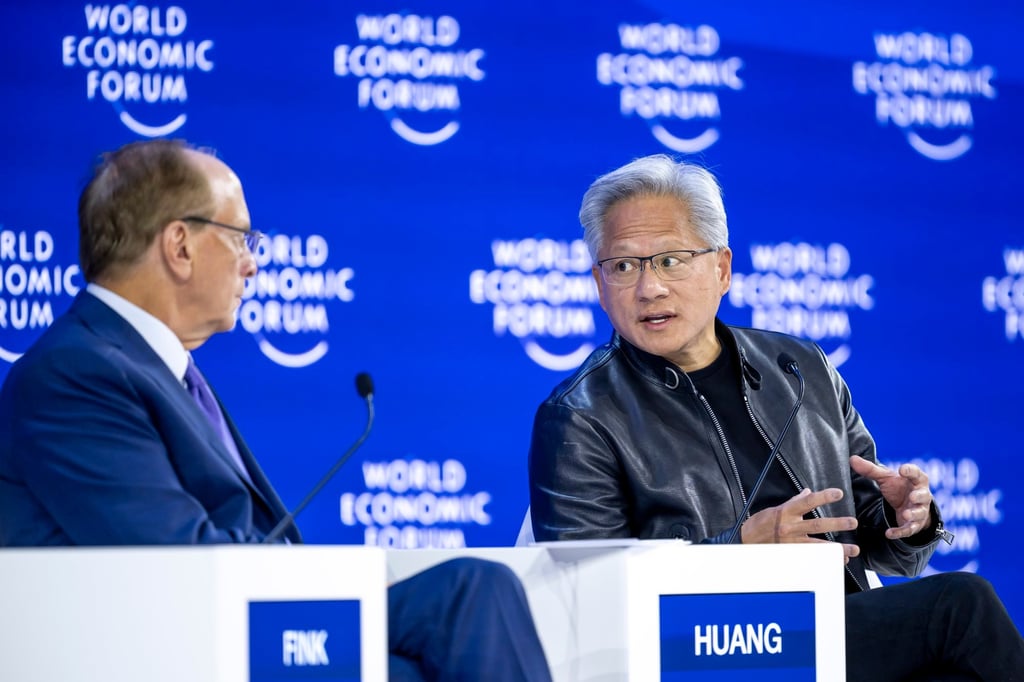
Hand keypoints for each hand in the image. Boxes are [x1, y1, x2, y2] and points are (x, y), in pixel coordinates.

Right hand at [740, 488, 859, 562]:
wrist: (746, 540)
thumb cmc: (760, 523)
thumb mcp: (776, 509)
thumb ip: (794, 502)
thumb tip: (808, 492)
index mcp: (786, 512)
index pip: (807, 502)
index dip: (823, 497)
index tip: (838, 493)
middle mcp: (790, 527)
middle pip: (817, 525)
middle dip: (836, 524)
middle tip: (853, 522)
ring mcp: (792, 542)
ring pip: (818, 545)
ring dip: (837, 548)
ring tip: (853, 549)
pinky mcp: (792, 553)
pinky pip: (813, 557)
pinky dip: (827, 559)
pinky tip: (839, 560)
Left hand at [850, 454, 933, 539]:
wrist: (907, 506)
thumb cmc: (898, 487)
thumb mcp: (886, 478)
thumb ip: (871, 469)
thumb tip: (852, 459)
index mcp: (916, 480)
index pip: (916, 474)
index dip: (910, 471)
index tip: (902, 469)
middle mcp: (921, 495)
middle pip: (924, 495)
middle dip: (919, 496)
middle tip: (913, 496)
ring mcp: (919, 511)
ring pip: (920, 514)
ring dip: (913, 514)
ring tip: (906, 514)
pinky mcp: (914, 525)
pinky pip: (909, 529)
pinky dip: (899, 532)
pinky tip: (889, 533)